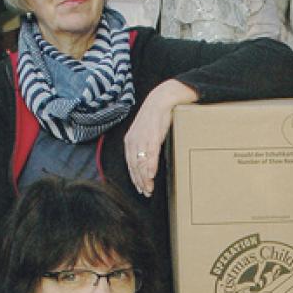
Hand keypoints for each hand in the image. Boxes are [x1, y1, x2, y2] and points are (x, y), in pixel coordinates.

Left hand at [124, 79, 198, 196]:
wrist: (162, 99)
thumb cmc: (156, 116)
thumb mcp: (146, 131)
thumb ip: (145, 145)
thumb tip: (148, 159)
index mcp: (130, 140)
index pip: (130, 163)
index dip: (135, 177)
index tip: (140, 188)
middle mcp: (133, 140)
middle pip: (134, 166)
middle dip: (139, 181)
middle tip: (146, 193)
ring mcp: (142, 138)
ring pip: (141, 163)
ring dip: (145, 178)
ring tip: (149, 189)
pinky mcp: (152, 135)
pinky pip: (150, 154)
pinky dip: (150, 166)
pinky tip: (152, 175)